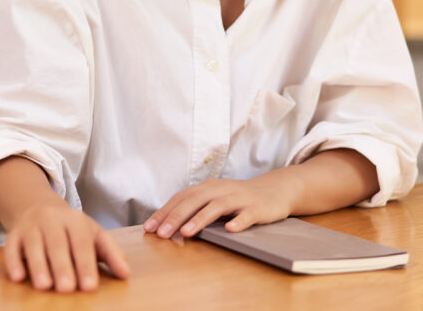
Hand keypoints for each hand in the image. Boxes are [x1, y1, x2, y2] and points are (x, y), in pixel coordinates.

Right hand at [3, 201, 130, 292]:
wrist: (38, 206)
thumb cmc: (72, 229)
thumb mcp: (94, 235)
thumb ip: (111, 253)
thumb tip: (126, 274)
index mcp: (75, 221)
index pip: (82, 243)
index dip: (85, 264)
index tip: (89, 286)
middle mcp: (52, 220)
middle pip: (57, 243)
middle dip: (62, 266)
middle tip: (67, 288)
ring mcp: (31, 226)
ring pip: (34, 245)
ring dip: (38, 265)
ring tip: (44, 286)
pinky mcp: (14, 234)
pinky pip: (11, 246)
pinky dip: (13, 261)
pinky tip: (18, 277)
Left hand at [143, 175, 295, 238]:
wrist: (273, 190)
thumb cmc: (237, 199)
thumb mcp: (213, 200)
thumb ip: (194, 209)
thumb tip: (167, 224)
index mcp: (207, 188)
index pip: (180, 198)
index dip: (164, 212)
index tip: (149, 228)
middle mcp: (220, 190)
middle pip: (194, 201)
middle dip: (176, 217)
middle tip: (162, 235)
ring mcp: (239, 198)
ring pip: (217, 207)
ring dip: (200, 219)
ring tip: (187, 233)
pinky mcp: (256, 208)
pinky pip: (246, 215)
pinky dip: (238, 222)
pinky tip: (230, 230)